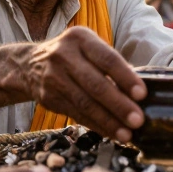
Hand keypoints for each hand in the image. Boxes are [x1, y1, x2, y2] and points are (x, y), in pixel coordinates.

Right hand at [25, 27, 145, 142]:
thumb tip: (139, 91)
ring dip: (108, 121)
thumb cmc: (72, 56)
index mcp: (80, 38)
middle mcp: (63, 55)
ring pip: (85, 104)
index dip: (125, 77)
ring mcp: (53, 77)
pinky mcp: (48, 98)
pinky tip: (111, 133)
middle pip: (96, 84)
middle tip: (138, 120)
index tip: (142, 94)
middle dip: (119, 105)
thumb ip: (110, 64)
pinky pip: (76, 115)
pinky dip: (96, 125)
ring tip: (127, 134)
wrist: (30, 65)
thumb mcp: (88, 48)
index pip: (107, 59)